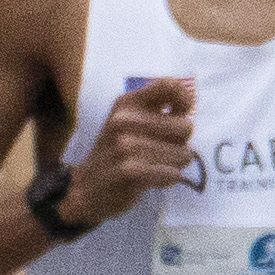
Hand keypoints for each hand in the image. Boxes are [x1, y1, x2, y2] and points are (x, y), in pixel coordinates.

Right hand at [62, 77, 197, 228]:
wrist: (85, 189)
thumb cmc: (116, 154)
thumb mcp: (132, 123)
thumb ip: (160, 110)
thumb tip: (189, 101)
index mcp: (127, 102)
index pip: (169, 85)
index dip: (184, 101)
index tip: (179, 116)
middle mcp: (125, 118)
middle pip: (185, 126)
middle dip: (181, 144)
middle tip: (162, 152)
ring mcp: (125, 144)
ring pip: (183, 153)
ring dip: (175, 165)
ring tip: (155, 167)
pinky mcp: (128, 170)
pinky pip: (171, 173)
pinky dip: (169, 179)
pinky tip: (154, 180)